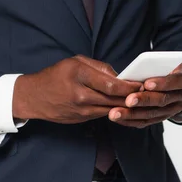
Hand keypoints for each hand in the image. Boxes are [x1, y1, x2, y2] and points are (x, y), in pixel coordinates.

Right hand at [13, 56, 141, 123]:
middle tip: (146, 93)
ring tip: (139, 100)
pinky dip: (114, 110)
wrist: (34, 97)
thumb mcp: (75, 62)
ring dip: (126, 106)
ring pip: (111, 109)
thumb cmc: (56, 76)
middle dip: (131, 97)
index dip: (129, 86)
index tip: (140, 84)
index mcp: (78, 74)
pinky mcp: (82, 119)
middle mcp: (80, 94)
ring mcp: (81, 109)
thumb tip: (120, 76)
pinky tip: (124, 106)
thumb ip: (100, 67)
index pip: (110, 84)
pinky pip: (103, 114)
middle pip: (113, 98)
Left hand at [108, 64, 181, 127]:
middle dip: (144, 101)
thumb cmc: (164, 69)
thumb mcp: (164, 63)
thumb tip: (134, 73)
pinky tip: (118, 118)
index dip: (162, 83)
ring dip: (132, 114)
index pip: (176, 81)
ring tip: (115, 113)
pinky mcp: (160, 118)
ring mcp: (172, 110)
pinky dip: (130, 120)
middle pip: (163, 100)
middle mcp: (181, 97)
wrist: (174, 84)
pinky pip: (145, 122)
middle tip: (128, 100)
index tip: (146, 84)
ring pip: (152, 114)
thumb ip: (154, 67)